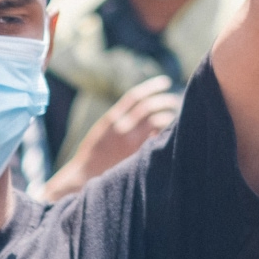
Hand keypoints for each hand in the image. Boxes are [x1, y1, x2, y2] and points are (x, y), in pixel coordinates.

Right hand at [44, 75, 178, 197]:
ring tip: (174, 116)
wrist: (84, 177)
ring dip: (168, 117)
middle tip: (174, 100)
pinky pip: (156, 140)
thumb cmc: (94, 154)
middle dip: (165, 101)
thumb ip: (120, 119)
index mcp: (111, 119)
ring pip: (157, 121)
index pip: (135, 96)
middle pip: (149, 107)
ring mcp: (131, 142)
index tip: (166, 82)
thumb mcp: (103, 130)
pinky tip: (169, 134)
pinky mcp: (137, 155)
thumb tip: (142, 110)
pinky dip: (164, 134)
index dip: (152, 86)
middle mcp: (122, 128)